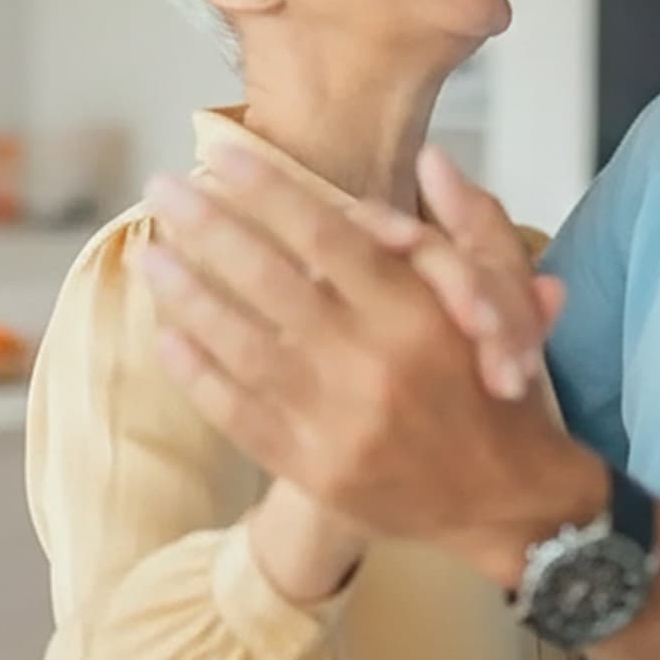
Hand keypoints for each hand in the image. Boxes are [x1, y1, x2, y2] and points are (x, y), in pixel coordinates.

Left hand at [136, 145, 605, 579]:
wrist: (509, 502)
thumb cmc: (499, 390)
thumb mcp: (505, 298)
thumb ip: (471, 224)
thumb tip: (429, 158)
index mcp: (418, 315)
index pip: (326, 235)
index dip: (269, 190)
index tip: (223, 156)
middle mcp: (372, 364)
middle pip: (269, 280)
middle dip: (208, 226)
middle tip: (163, 188)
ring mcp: (336, 423)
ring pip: (241, 345)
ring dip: (187, 294)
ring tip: (149, 254)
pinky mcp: (313, 471)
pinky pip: (238, 412)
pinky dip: (197, 373)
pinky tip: (167, 334)